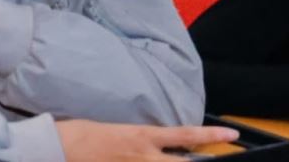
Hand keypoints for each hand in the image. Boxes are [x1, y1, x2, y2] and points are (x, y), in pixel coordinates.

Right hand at [56, 119, 236, 160]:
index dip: (210, 135)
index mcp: (141, 136)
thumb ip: (138, 139)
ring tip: (197, 161)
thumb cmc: (80, 134)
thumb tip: (154, 143)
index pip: (184, 134)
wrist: (57, 147)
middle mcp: (144, 156)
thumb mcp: (113, 130)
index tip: (231, 135)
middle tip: (224, 161)